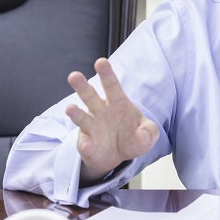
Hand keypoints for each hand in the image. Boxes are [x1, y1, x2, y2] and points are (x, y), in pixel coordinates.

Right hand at [65, 58, 158, 183]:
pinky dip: (86, 145)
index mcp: (118, 102)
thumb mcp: (149, 135)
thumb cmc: (134, 138)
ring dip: (75, 113)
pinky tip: (88, 145)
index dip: (106, 74)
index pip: (112, 85)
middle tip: (74, 76)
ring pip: (81, 117)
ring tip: (70, 109)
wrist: (121, 157)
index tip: (101, 62)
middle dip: (82, 86)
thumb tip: (142, 136)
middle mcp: (101, 111)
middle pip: (90, 96)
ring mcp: (92, 127)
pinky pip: (85, 144)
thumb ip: (149, 132)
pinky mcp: (86, 144)